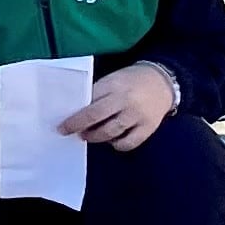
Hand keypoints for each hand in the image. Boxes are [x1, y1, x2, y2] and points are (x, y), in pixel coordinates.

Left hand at [59, 60, 181, 151]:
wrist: (162, 81)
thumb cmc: (130, 81)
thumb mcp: (112, 80)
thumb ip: (98, 94)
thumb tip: (77, 112)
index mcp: (113, 85)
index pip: (89, 102)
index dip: (74, 115)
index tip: (62, 124)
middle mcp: (125, 100)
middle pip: (96, 117)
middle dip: (78, 127)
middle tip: (69, 132)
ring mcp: (137, 115)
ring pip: (110, 132)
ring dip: (95, 137)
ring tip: (88, 136)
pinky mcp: (147, 128)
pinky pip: (128, 143)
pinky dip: (117, 144)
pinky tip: (111, 140)